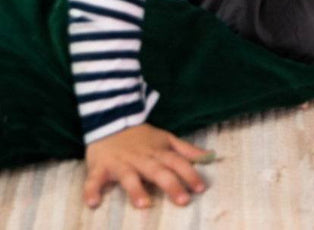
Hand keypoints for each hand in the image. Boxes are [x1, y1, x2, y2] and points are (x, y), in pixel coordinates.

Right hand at [83, 123, 211, 209]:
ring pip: (128, 176)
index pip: (177, 162)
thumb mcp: (166, 139)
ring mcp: (120, 163)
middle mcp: (141, 158)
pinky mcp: (99, 167)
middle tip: (183, 201)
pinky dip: (91, 190)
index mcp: (158, 152)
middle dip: (171, 185)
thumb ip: (186, 150)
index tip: (201, 188)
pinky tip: (93, 203)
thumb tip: (210, 156)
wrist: (111, 120)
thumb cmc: (142, 137)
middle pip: (158, 172)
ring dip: (135, 190)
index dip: (190, 174)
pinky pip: (94, 180)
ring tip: (144, 204)